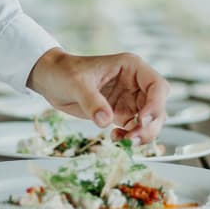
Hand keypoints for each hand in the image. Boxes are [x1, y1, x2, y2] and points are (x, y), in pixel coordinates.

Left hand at [27, 48, 168, 141]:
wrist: (52, 79)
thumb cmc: (64, 72)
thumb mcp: (77, 84)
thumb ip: (92, 101)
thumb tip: (105, 121)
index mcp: (131, 68)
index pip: (157, 86)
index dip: (156, 105)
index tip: (143, 120)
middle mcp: (136, 83)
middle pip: (158, 107)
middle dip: (150, 125)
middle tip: (132, 139)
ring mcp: (130, 99)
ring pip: (150, 121)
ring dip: (142, 134)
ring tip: (122, 141)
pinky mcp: (121, 113)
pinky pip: (135, 128)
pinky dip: (130, 137)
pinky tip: (115, 138)